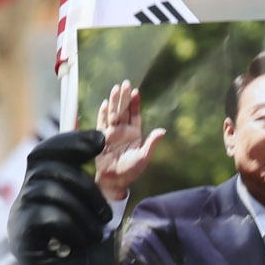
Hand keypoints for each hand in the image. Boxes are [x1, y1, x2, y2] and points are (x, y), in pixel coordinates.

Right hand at [8, 130, 109, 264]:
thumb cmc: (84, 256)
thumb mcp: (91, 213)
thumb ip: (90, 183)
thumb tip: (101, 140)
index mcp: (39, 189)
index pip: (45, 152)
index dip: (70, 141)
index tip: (100, 140)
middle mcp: (23, 198)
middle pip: (48, 167)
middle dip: (85, 184)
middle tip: (107, 213)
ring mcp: (18, 216)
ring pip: (50, 190)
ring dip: (83, 211)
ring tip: (97, 234)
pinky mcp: (21, 235)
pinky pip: (49, 215)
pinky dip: (73, 227)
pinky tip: (81, 244)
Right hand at [93, 81, 165, 202]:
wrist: (114, 180)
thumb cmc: (131, 171)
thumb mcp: (144, 157)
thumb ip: (151, 143)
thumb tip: (162, 131)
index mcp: (134, 134)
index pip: (135, 115)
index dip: (135, 103)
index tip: (136, 91)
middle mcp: (123, 131)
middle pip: (124, 110)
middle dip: (124, 97)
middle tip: (125, 83)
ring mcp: (112, 133)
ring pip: (113, 114)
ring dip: (114, 101)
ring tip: (115, 89)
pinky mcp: (101, 138)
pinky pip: (101, 123)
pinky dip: (102, 114)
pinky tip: (104, 103)